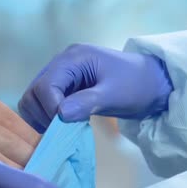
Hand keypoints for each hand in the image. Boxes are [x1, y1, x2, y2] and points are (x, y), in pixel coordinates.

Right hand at [18, 44, 172, 132]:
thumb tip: (60, 114)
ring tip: (62, 128)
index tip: (64, 125)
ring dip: (41, 116)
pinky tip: (62, 124)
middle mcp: (62, 63)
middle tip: (61, 129)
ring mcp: (61, 74)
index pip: (46, 85)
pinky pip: (43, 103)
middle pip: (34, 91)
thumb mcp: (115, 95)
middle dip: (43, 113)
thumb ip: (87, 102)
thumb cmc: (137, 85)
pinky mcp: (63, 86)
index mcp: (73, 58)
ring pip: (33, 98)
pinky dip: (46, 116)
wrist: (152, 83)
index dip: (50, 108)